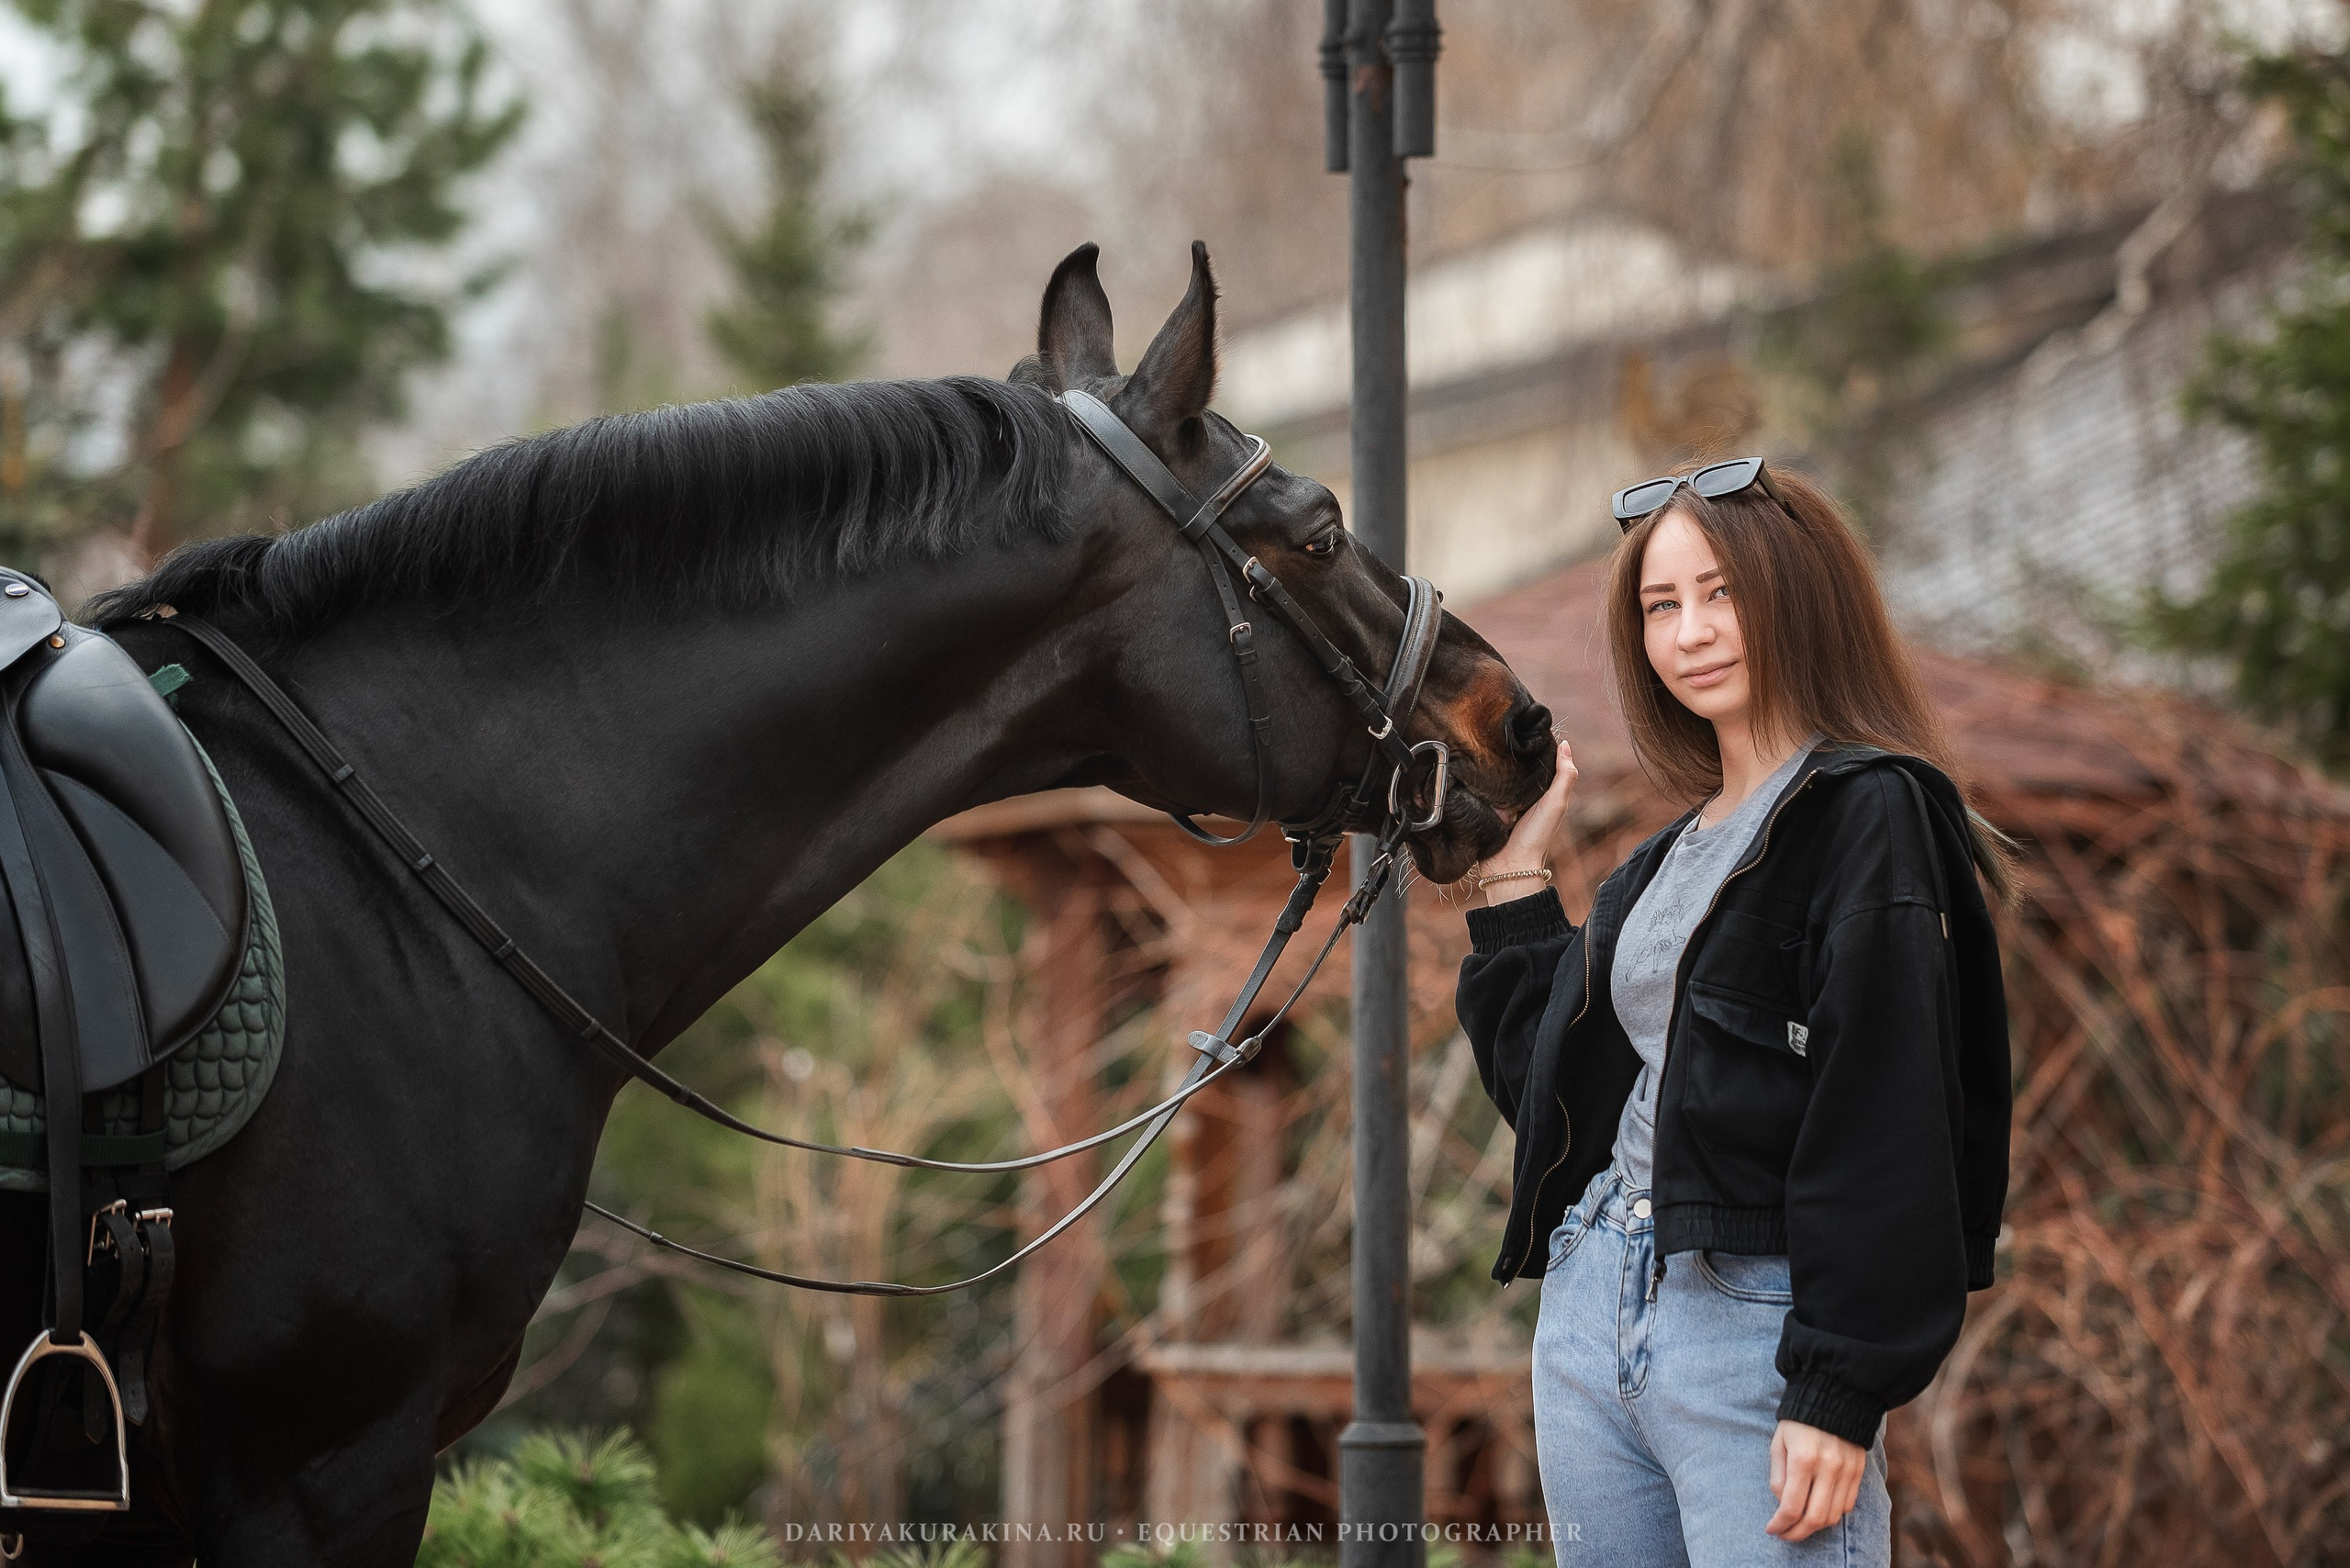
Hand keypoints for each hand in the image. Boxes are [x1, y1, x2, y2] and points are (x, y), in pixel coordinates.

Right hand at [1473, 736, 1574, 906]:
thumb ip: (1564, 777)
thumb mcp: (1555, 804)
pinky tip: (1466, 765)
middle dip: (1505, 752)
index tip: (1523, 723)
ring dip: (1486, 765)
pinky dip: (1472, 780)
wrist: (1508, 867)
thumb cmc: (1536, 837)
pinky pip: (1476, 789)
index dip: (1531, 744)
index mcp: (1538, 792)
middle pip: (1512, 767)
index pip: (1535, 761)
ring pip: (1492, 776)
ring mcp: (1497, 803)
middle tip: (1495, 729)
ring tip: (1477, 743)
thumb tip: (1566, 743)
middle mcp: (1518, 795)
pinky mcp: (1480, 809)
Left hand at [1766, 1419, 1865, 1540]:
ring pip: (1833, 1516)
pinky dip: (1833, 1514)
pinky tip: (1819, 1509)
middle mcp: (1828, 1468)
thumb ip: (1778, 1476)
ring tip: (1800, 1525)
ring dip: (1815, 1527)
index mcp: (1802, 1459)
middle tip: (1785, 1535)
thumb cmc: (1798, 1421)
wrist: (1833, 1397)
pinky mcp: (1858, 1472)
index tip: (1772, 1529)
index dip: (1780, 1524)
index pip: (1791, 1506)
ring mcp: (1846, 1471)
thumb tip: (1782, 1505)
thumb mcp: (1778, 1443)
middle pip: (1815, 1518)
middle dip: (1797, 1533)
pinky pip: (1848, 1504)